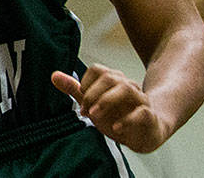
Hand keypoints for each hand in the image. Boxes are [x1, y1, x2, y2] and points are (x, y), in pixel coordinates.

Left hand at [52, 66, 170, 152]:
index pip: (98, 70)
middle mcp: (128, 86)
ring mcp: (141, 100)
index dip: (86, 83)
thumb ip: (75, 89)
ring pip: (126, 89)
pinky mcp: (149, 116)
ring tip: (94, 115)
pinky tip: (115, 128)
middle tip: (85, 111)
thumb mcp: (93, 103)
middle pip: (110, 77)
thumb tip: (54, 75)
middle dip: (93, 94)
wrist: (146, 133)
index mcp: (114, 80)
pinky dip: (127, 120)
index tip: (81, 101)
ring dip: (106, 101)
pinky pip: (142, 112)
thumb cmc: (117, 115)